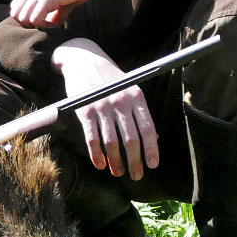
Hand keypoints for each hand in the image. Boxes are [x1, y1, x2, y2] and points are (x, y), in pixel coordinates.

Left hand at [10, 0, 144, 27]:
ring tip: (52, 27)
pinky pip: (35, 19)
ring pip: (23, 18)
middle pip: (16, 13)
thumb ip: (56, 11)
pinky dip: (43, 27)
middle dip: (28, 25)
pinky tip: (56, 26)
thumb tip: (52, 26)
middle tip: (45, 28)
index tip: (42, 22)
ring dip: (35, 27)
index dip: (26, 17)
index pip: (17, 4)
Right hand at [53, 40, 159, 180]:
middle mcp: (121, 102)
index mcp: (136, 96)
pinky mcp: (85, 111)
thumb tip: (152, 138)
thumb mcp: (129, 89)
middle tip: (136, 176)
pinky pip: (93, 138)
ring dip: (116, 161)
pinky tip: (100, 164)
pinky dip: (97, 154)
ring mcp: (102, 107)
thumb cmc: (109, 77)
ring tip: (118, 172)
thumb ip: (140, 112)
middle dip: (134, 161)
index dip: (151, 149)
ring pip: (112, 142)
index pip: (147, 128)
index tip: (153, 165)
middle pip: (131, 139)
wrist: (83, 60)